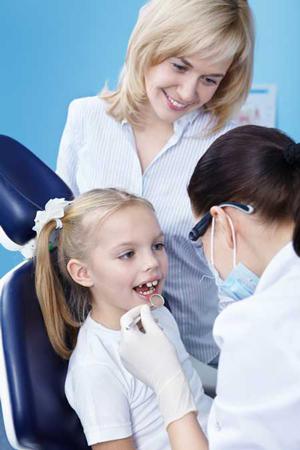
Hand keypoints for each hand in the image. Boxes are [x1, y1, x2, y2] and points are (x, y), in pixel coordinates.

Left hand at [120, 305, 196, 427]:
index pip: (126, 318)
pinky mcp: (128, 365)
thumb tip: (144, 309)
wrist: (167, 380)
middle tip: (153, 318)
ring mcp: (124, 358)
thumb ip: (147, 317)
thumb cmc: (163, 355)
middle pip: (127, 328)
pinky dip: (139, 342)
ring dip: (140, 331)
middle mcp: (122, 348)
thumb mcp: (156, 332)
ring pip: (130, 338)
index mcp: (127, 338)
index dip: (136, 310)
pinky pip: (131, 348)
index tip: (146, 308)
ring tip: (156, 331)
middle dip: (140, 321)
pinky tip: (151, 343)